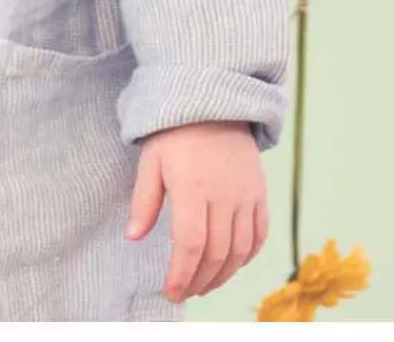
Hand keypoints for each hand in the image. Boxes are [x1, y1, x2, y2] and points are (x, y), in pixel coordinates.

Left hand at [126, 120, 267, 302]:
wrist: (212, 102)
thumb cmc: (174, 131)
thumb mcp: (151, 160)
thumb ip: (144, 201)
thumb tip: (133, 237)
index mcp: (191, 187)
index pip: (189, 245)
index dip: (181, 275)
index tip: (171, 291)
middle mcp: (223, 195)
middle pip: (215, 253)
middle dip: (199, 280)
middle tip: (185, 291)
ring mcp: (245, 195)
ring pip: (239, 250)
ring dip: (223, 275)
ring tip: (205, 284)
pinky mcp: (260, 192)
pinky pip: (259, 234)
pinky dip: (247, 256)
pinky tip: (232, 264)